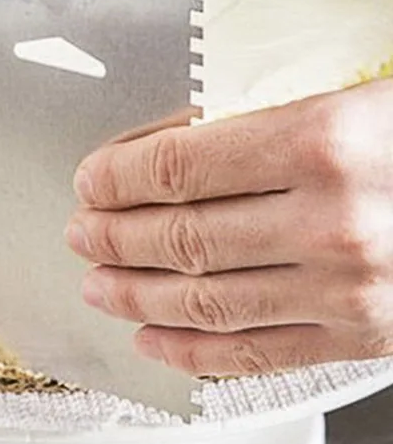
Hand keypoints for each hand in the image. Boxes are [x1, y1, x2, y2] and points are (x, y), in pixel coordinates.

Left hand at [65, 79, 392, 375]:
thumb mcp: (351, 88)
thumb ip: (259, 107)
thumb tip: (164, 138)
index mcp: (326, 139)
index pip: (177, 166)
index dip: (117, 176)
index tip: (89, 180)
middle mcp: (333, 223)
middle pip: (180, 237)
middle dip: (112, 237)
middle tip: (81, 233)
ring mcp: (348, 293)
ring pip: (204, 302)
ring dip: (134, 295)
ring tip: (96, 284)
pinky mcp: (361, 339)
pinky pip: (254, 356)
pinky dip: (190, 353)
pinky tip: (151, 337)